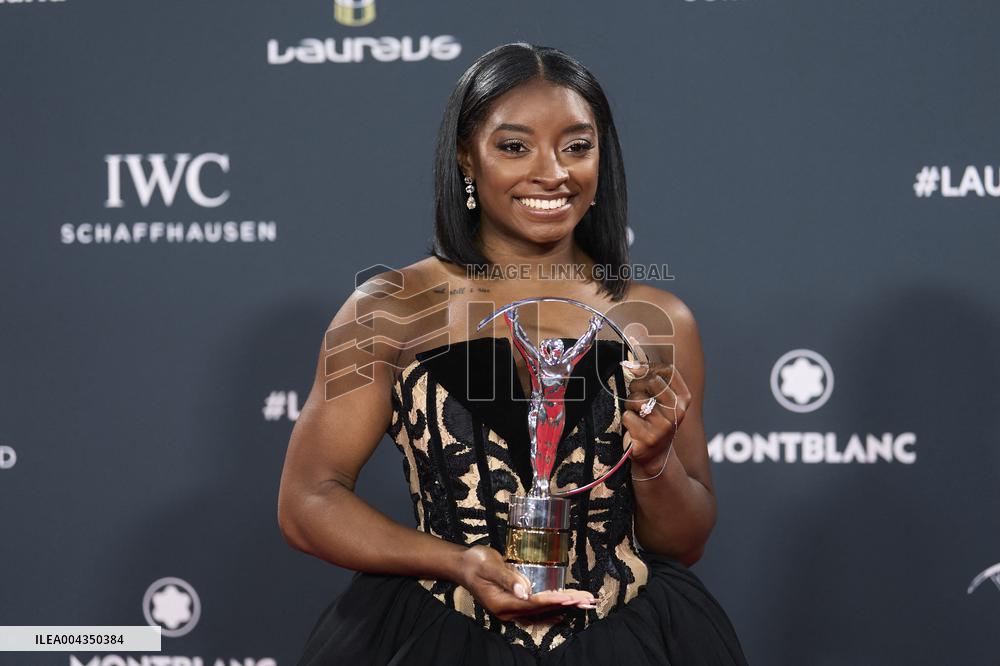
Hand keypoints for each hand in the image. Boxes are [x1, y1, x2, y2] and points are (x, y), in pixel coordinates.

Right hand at [456, 545, 597, 621]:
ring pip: (542, 611)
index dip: (554, 600)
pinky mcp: (514, 605)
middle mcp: (509, 611)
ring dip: (564, 607)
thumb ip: (507, 578)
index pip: (534, 603)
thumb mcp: (490, 566)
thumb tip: (524, 591)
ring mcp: (511, 610)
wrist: (463, 565)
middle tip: (588, 600)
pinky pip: (537, 611)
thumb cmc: (476, 562)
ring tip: (585, 604)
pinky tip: (564, 611)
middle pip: (542, 609)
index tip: (572, 598)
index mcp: (503, 603)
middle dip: (567, 605)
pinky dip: (552, 609)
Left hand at [620, 360, 690, 475]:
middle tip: (635, 397)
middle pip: (651, 382)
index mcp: (684, 399)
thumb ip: (653, 380)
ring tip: (636, 415)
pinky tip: (633, 428)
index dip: (649, 365)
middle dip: (637, 386)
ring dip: (630, 405)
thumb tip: (631, 363)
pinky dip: (626, 420)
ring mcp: (663, 426)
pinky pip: (627, 416)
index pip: (668, 371)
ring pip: (636, 399)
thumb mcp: (662, 401)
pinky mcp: (648, 437)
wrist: (655, 457)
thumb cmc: (655, 421)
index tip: (636, 368)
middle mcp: (677, 412)